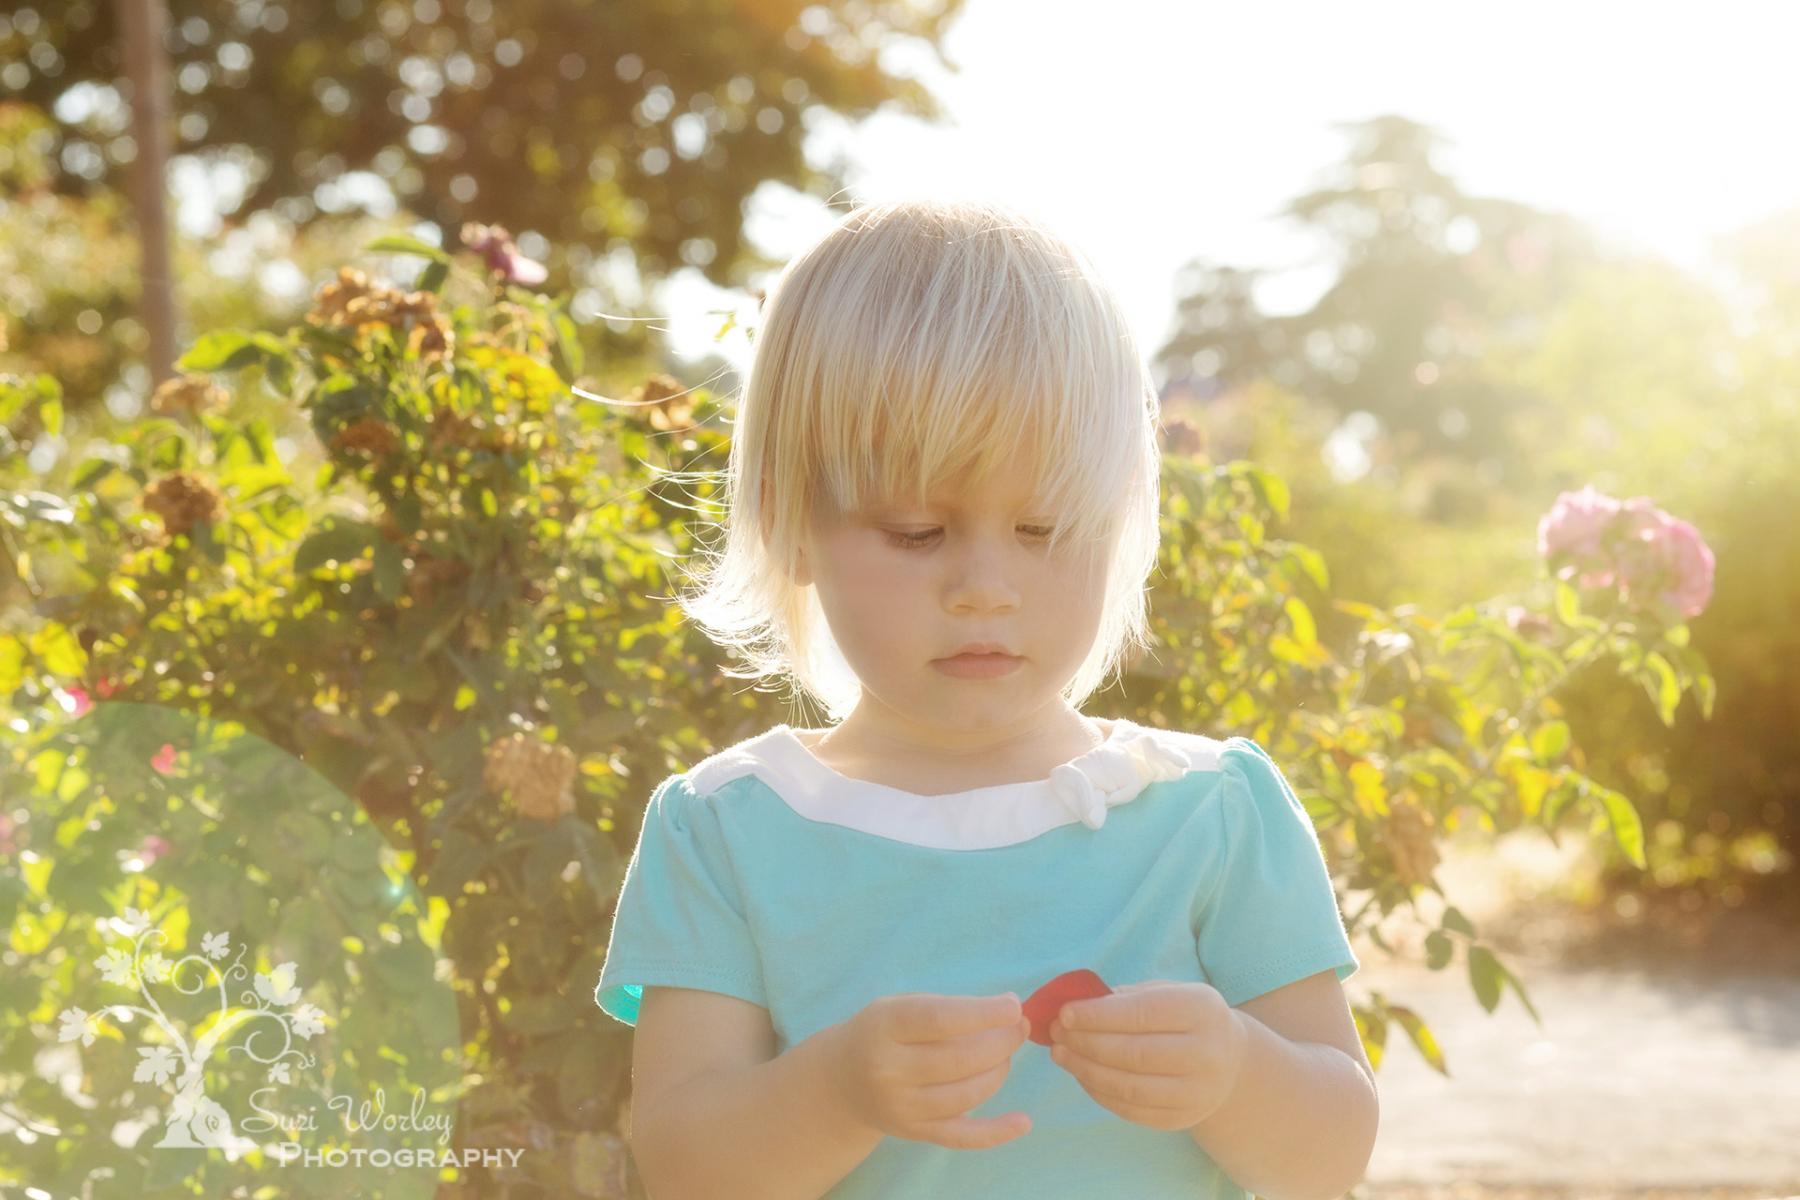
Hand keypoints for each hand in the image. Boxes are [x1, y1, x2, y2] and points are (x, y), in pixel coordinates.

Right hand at [827, 991, 1034, 1149]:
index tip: (1013, 1006)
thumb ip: (945, 1008)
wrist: (842, 1080)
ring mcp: (901, 1107)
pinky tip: (1023, 1121)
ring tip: (1006, 1053)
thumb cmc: (882, 1032)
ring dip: (999, 1070)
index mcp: (884, 1027)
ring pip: (967, 1094)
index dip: (982, 1013)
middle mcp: (888, 1070)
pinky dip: (996, 1132)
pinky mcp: (914, 1133)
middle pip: (959, 1059)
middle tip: (1019, 1027)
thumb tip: (1007, 1013)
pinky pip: (961, 1137)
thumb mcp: (899, 1006)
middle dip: (1001, 1041)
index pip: (939, 1019)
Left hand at [1046, 979, 1247, 1131]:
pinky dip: (1099, 1092)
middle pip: (1134, 1053)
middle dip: (1086, 1043)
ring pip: (1129, 1086)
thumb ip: (1124, 998)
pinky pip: (1131, 1110)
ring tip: (1060, 1053)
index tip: (1065, 1013)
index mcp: (1202, 1010)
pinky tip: (1081, 1074)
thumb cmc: (1183, 1018)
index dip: (1099, 1015)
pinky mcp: (1182, 1119)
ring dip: (1085, 1070)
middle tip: (1055, 1033)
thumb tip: (1073, 1010)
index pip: (1142, 1013)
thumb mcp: (1166, 993)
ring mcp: (1198, 1092)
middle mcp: (1208, 1053)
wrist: (1228, 1061)